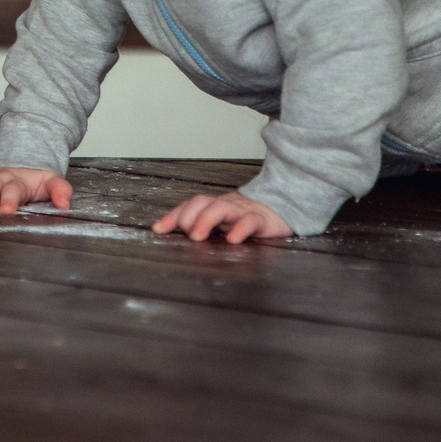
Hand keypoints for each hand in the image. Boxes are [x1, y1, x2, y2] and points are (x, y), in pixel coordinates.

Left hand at [154, 188, 292, 242]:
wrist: (282, 210)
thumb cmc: (247, 220)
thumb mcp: (223, 225)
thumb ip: (202, 228)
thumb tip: (170, 235)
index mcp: (213, 207)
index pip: (189, 206)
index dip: (173, 216)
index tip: (158, 230)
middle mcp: (225, 206)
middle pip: (202, 201)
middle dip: (188, 216)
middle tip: (184, 234)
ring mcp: (242, 212)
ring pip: (222, 207)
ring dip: (206, 219)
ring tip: (197, 236)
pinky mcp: (261, 220)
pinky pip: (250, 221)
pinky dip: (240, 229)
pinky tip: (232, 239)